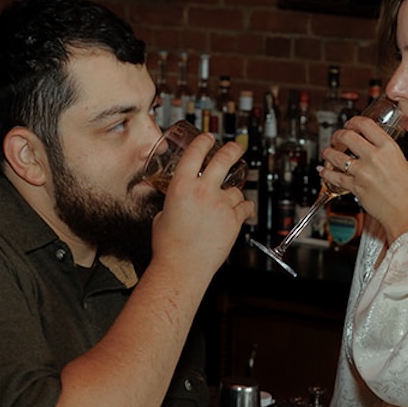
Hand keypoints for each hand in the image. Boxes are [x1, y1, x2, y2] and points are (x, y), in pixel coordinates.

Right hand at [152, 132, 252, 281]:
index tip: (208, 138)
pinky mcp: (234, 221)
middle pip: (224, 159)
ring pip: (236, 189)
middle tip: (236, 147)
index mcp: (181, 186)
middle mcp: (203, 191)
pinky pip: (245, 207)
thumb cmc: (169, 246)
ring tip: (229, 200)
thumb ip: (174, 203)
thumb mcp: (163, 215)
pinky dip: (244, 208)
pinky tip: (242, 210)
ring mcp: (220, 205)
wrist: (182, 267)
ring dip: (234, 193)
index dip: (204, 141)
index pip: (195, 152)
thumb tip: (179, 200)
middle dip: (232, 149)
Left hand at [321, 116, 407, 241]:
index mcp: (388, 147)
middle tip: (336, 138)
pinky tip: (323, 171)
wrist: (407, 213)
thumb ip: (385, 154)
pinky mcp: (355, 187)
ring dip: (328, 152)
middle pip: (347, 136)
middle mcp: (374, 156)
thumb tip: (374, 149)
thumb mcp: (402, 163)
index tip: (350, 124)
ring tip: (327, 152)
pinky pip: (335, 177)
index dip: (353, 121)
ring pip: (336, 156)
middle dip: (338, 135)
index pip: (365, 124)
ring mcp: (362, 172)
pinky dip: (326, 173)